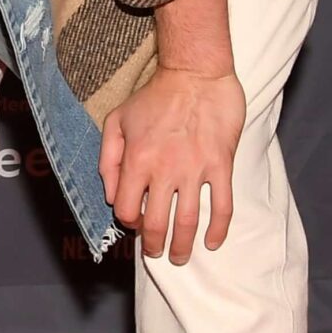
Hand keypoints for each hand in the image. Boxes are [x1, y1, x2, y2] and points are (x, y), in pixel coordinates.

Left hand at [100, 62, 244, 261]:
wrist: (195, 75)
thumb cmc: (154, 97)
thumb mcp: (116, 121)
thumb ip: (108, 159)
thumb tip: (111, 194)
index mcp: (136, 161)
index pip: (126, 208)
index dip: (127, 221)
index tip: (134, 223)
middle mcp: (164, 170)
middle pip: (156, 223)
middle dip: (153, 245)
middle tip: (156, 254)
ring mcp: (195, 170)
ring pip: (188, 221)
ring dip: (183, 246)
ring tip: (180, 257)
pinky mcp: (221, 166)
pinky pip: (222, 206)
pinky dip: (218, 230)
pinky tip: (212, 242)